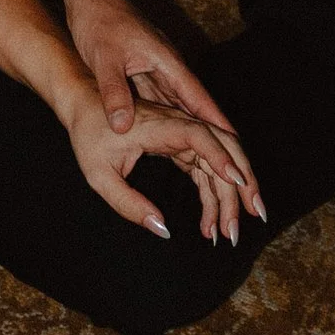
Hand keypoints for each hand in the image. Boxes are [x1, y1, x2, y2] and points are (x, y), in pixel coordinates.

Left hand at [41, 0, 263, 219]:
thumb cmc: (99, 23)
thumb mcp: (104, 59)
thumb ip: (114, 91)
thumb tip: (121, 125)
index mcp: (169, 64)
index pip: (202, 103)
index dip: (220, 130)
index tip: (239, 156)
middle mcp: (173, 71)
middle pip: (205, 113)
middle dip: (224, 144)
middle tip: (243, 179)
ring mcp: (163, 74)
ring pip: (191, 114)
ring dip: (206, 141)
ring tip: (224, 174)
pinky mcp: (151, 78)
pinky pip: (173, 110)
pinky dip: (184, 131)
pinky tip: (192, 155)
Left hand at [60, 83, 260, 248]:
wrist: (81, 102)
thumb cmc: (86, 134)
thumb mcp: (97, 175)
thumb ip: (127, 202)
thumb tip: (162, 228)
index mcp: (158, 122)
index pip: (198, 135)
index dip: (219, 156)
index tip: (236, 182)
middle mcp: (176, 122)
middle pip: (221, 145)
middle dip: (242, 179)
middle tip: (253, 216)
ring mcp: (180, 131)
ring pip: (217, 159)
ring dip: (229, 193)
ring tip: (228, 232)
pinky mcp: (177, 141)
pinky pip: (202, 167)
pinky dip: (211, 192)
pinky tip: (210, 222)